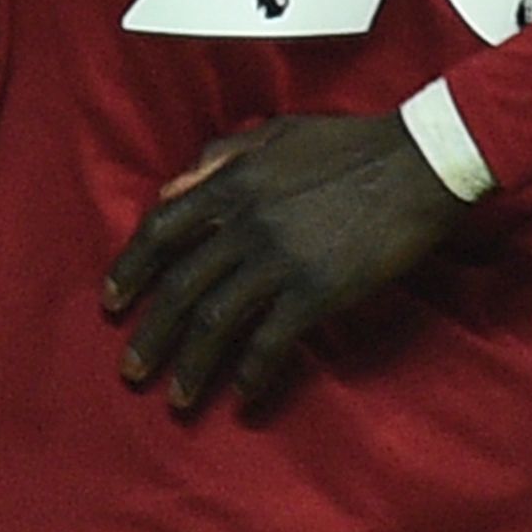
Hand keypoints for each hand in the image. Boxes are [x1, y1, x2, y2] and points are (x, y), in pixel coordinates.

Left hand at [103, 112, 472, 409]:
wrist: (418, 163)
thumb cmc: (350, 144)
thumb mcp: (275, 133)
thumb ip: (219, 157)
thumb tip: (170, 187)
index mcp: (231, 183)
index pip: (160, 230)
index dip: (129, 268)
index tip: (112, 301)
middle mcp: (244, 223)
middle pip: (179, 287)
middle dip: (150, 335)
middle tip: (131, 371)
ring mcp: (279, 259)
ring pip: (215, 321)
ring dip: (192, 366)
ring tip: (177, 399)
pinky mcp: (316, 291)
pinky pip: (270, 342)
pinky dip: (252, 374)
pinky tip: (243, 396)